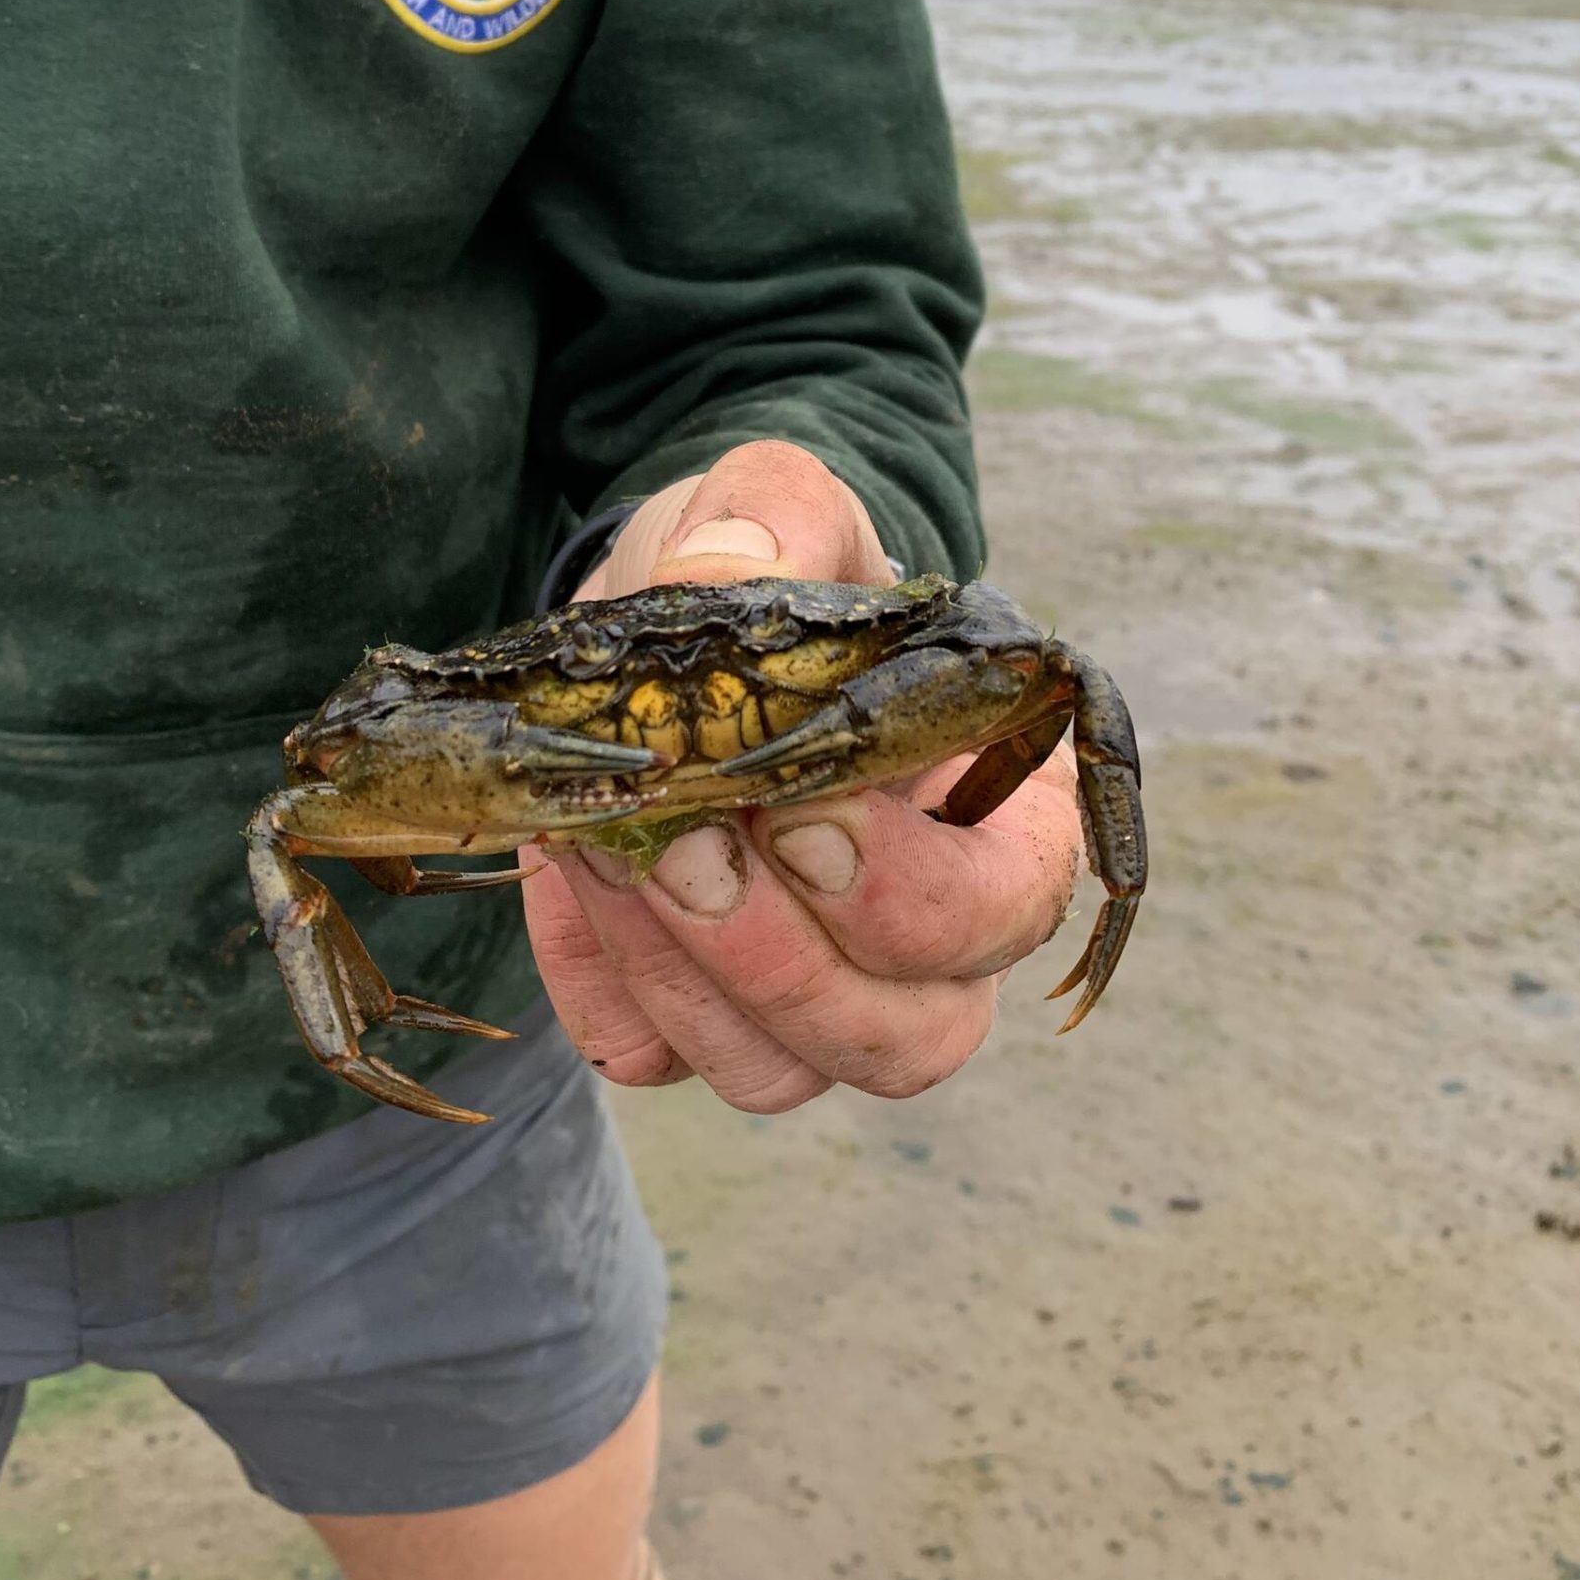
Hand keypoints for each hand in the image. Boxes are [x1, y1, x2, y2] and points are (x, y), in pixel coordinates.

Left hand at [521, 440, 1083, 1111]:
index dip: (906, 893)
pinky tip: (571, 869)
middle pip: (907, 1038)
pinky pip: (656, 1056)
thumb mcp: (781, 507)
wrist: (680, 617)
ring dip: (681, 973)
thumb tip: (727, 571)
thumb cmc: (777, 571)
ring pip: (780, 1071)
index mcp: (1002, 810)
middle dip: (779, 957)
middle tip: (680, 846)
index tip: (796, 809)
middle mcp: (935, 939)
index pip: (1008, 911)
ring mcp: (820, 994)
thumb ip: (776, 518)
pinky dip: (603, 979)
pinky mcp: (699, 1013)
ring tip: (609, 843)